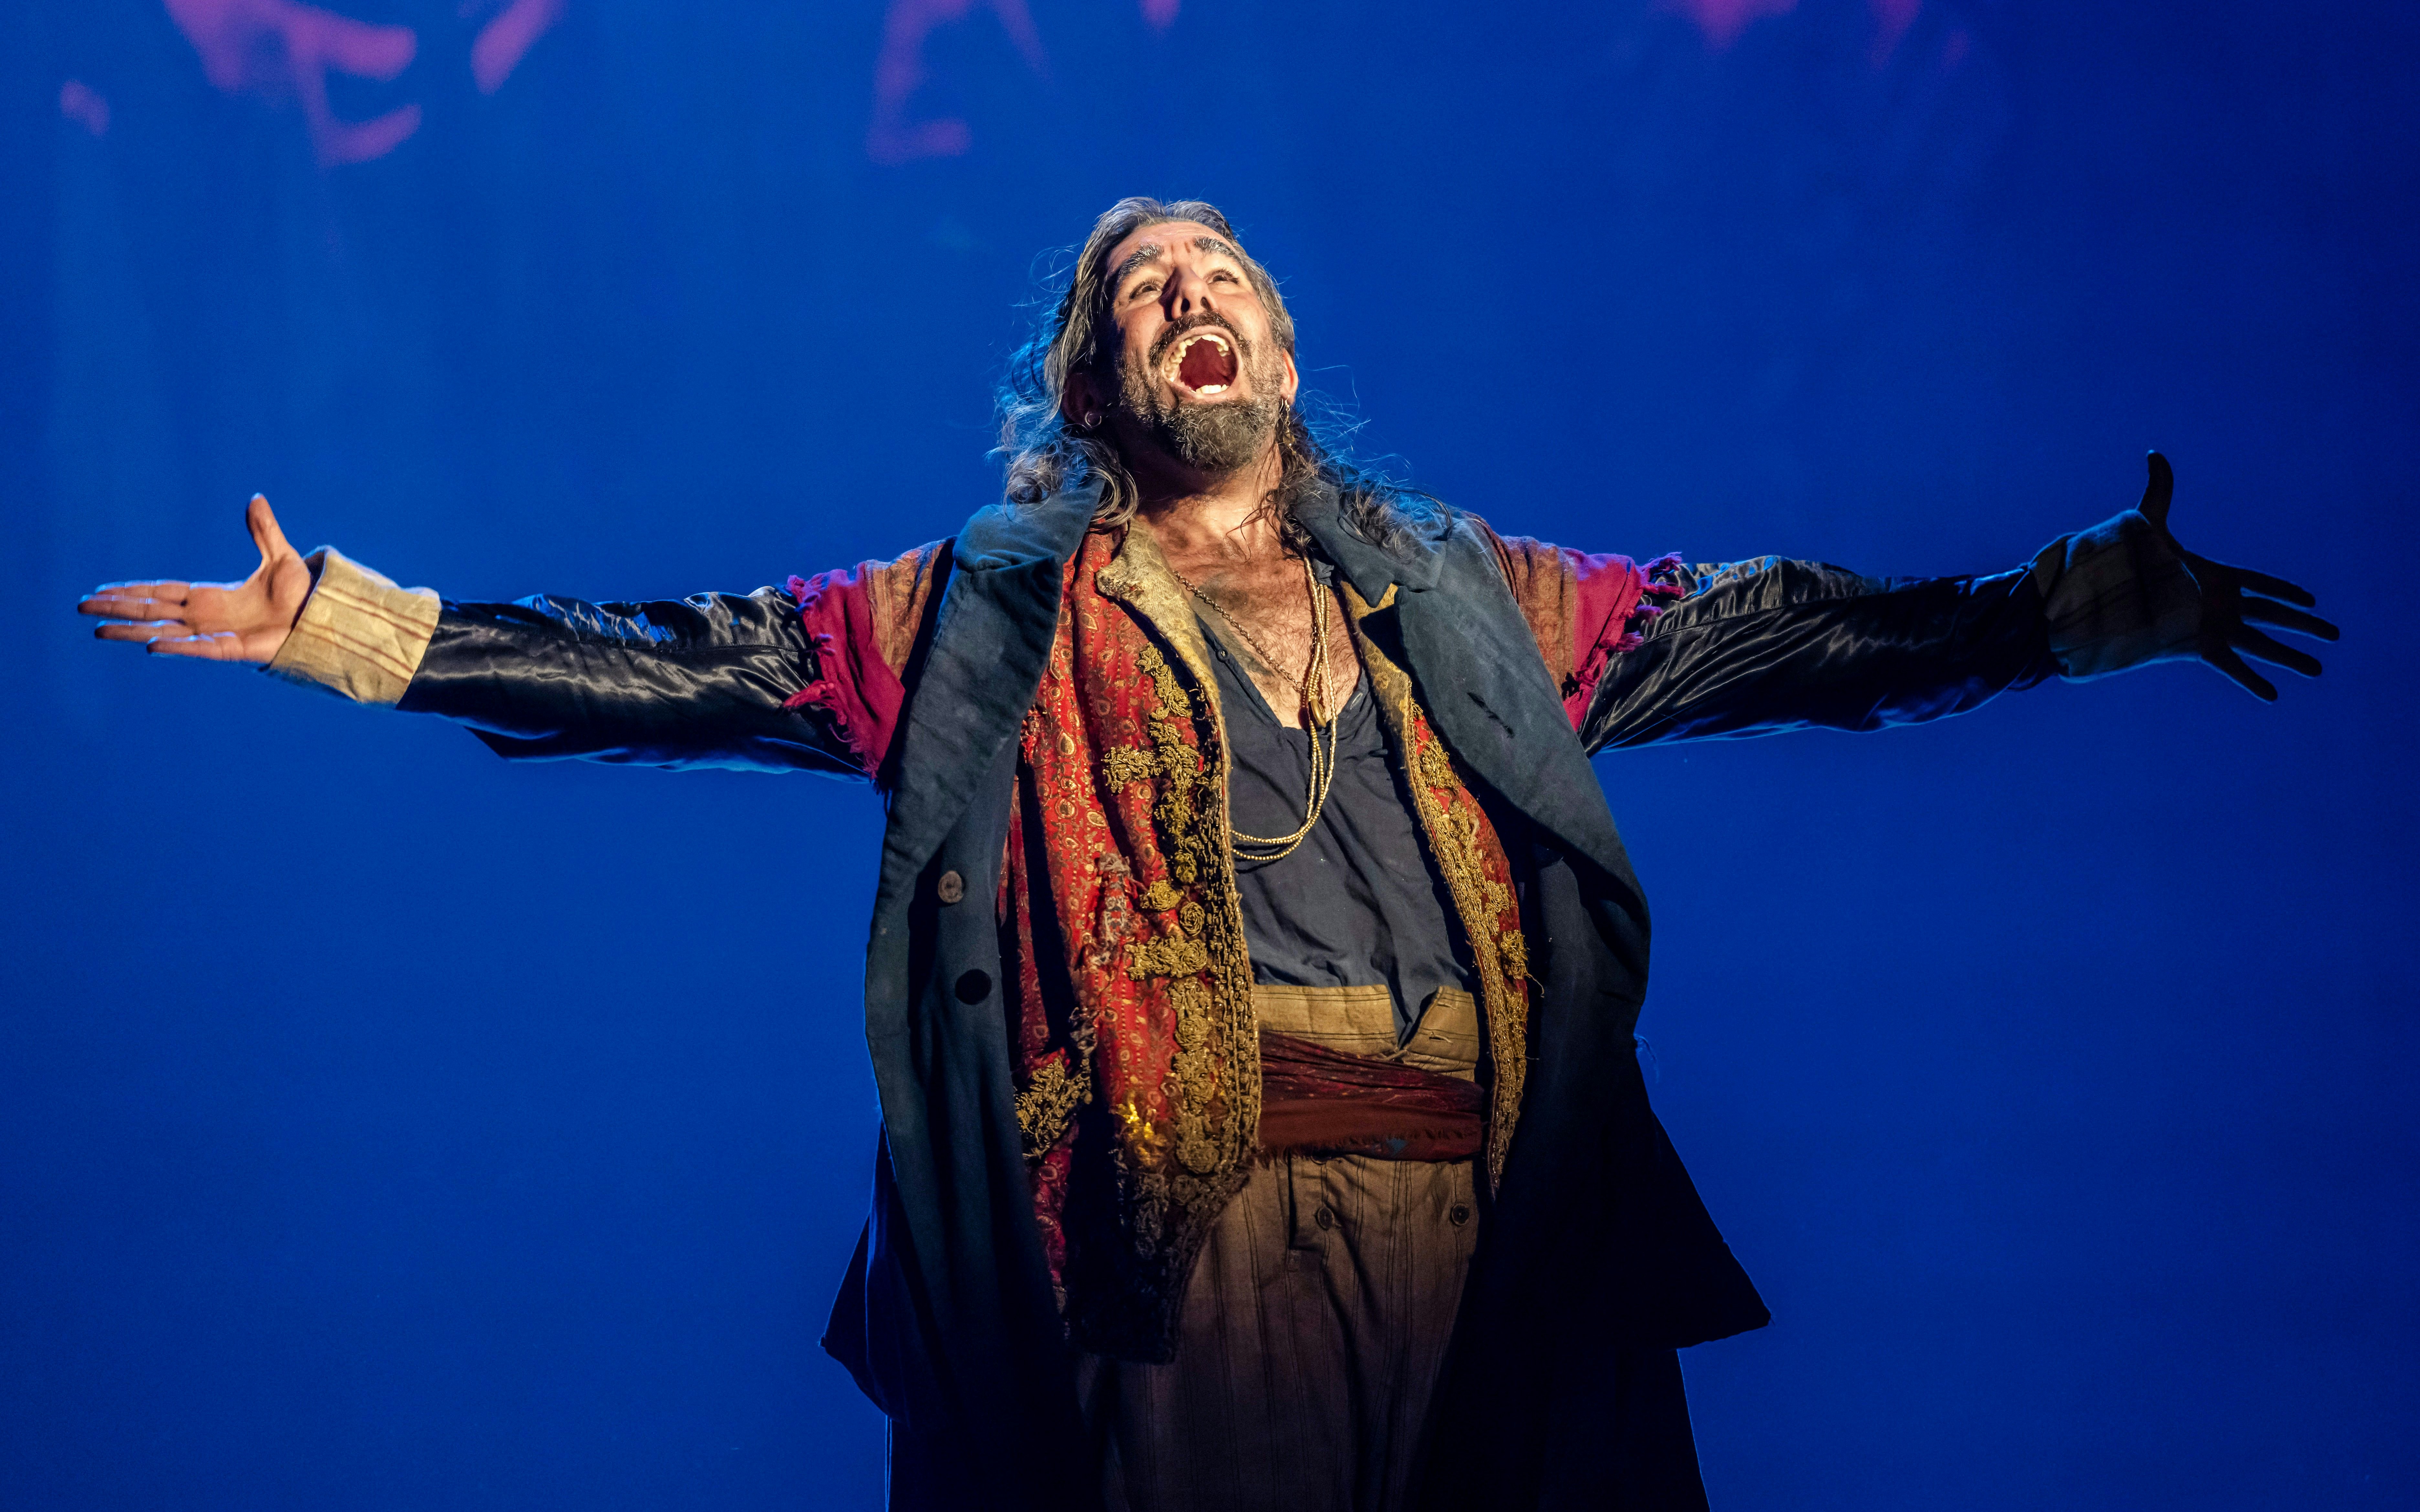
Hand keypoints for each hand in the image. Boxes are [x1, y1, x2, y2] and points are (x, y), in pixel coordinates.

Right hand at [80, 495, 313, 663]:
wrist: (323, 618)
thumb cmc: (301, 596)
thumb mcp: (280, 557)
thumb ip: (263, 531)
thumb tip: (256, 499)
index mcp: (211, 597)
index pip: (162, 592)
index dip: (133, 590)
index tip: (103, 590)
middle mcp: (206, 617)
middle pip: (151, 610)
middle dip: (118, 607)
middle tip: (82, 606)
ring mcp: (215, 634)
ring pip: (163, 632)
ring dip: (132, 630)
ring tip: (99, 630)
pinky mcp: (232, 649)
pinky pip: (198, 648)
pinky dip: (175, 646)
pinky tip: (150, 645)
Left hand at [2138, 452, 2339, 700]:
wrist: (2100, 595)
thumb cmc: (2123, 559)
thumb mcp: (2147, 521)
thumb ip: (2159, 490)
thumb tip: (2154, 453)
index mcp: (2214, 577)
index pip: (2259, 583)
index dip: (2285, 591)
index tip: (2310, 599)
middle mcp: (2218, 604)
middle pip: (2273, 614)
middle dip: (2304, 624)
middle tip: (2334, 634)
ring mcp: (2211, 627)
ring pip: (2261, 643)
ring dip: (2289, 656)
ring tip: (2317, 670)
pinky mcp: (2198, 646)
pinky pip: (2232, 666)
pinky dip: (2251, 681)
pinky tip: (2272, 695)